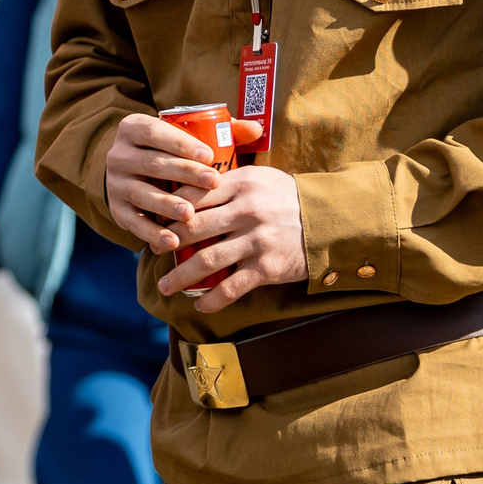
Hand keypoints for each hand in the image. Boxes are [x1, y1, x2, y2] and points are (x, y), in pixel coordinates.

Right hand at [103, 112, 261, 247]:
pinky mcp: (117, 210)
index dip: (181, 143)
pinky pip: (133, 223)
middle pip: (152, 163)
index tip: (209, 155)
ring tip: (191, 214)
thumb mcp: (186, 137)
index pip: (155, 132)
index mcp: (133, 128)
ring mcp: (115, 184)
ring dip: (166, 205)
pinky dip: (152, 234)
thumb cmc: (170, 154)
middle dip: (184, 174)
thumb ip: (220, 130)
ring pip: (141, 194)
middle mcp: (119, 155)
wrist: (133, 175)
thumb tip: (256, 129)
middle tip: (213, 182)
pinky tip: (173, 242)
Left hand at [160, 164, 307, 310]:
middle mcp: (247, 211)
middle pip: (194, 228)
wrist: (330, 221)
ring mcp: (257, 240)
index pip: (194, 195)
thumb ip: (227, 181)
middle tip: (152, 251)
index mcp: (241, 184)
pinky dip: (213, 299)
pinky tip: (200, 306)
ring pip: (207, 260)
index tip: (156, 221)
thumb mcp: (260, 177)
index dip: (170, 210)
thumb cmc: (287, 197)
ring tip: (165, 286)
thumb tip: (188, 188)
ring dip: (181, 276)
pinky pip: (232, 287)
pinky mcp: (268, 268)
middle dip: (167, 242)